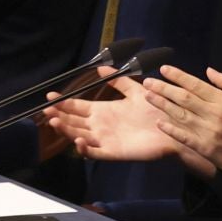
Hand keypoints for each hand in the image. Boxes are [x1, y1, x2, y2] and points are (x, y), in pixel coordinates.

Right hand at [43, 66, 214, 176]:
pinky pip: (95, 152)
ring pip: (79, 136)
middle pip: (74, 121)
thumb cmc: (157, 110)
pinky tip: (78, 140)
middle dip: (59, 116)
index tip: (50, 96)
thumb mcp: (137, 91)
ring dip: (67, 130)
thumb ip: (119, 80)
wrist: (174, 126)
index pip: (78, 107)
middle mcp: (101, 126)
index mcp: (104, 111)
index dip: (64, 102)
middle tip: (46, 109)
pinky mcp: (113, 152)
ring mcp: (105, 139)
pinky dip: (85, 149)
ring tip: (56, 121)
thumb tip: (101, 68)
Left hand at [144, 65, 221, 187]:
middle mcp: (214, 114)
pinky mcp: (203, 147)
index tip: (164, 69)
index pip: (197, 85)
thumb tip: (209, 71)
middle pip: (184, 98)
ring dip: (162, 105)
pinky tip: (158, 122)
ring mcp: (207, 131)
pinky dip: (170, 129)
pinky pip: (183, 136)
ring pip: (180, 115)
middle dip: (164, 88)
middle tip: (148, 82)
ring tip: (148, 96)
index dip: (179, 76)